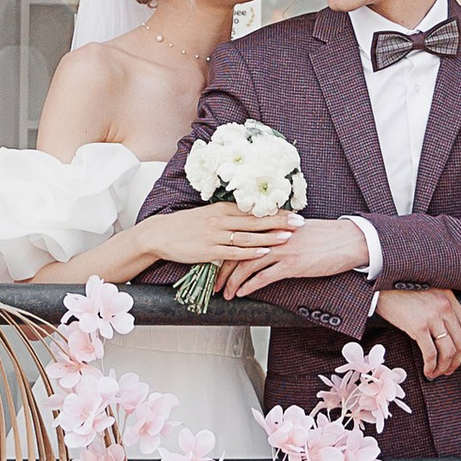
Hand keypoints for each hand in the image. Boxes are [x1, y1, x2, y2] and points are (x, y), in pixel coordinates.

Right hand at [143, 203, 296, 272]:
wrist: (161, 234)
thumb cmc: (186, 225)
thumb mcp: (208, 215)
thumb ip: (229, 216)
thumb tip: (250, 216)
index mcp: (222, 209)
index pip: (254, 209)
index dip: (276, 211)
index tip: (294, 211)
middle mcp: (221, 220)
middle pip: (256, 220)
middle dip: (279, 221)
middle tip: (299, 222)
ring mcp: (215, 235)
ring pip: (247, 235)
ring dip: (269, 236)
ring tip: (287, 236)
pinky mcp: (209, 250)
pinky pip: (233, 251)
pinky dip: (249, 251)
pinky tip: (263, 251)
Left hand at [220, 216, 372, 298]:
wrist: (348, 239)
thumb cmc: (327, 236)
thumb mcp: (298, 230)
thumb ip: (280, 233)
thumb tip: (268, 242)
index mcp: (274, 225)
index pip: (241, 237)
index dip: (226, 251)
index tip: (217, 263)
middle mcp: (273, 235)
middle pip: (238, 252)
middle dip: (222, 270)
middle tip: (214, 284)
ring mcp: (282, 250)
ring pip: (246, 266)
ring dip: (232, 282)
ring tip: (225, 293)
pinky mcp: (292, 264)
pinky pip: (263, 277)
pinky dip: (249, 286)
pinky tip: (242, 293)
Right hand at [376, 285, 460, 378]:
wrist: (380, 284)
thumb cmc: (399, 290)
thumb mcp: (426, 293)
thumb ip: (439, 307)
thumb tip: (444, 332)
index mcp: (448, 297)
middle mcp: (444, 306)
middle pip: (460, 342)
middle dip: (456, 361)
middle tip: (450, 370)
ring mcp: (432, 317)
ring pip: (448, 351)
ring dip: (444, 366)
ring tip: (437, 372)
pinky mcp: (418, 326)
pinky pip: (431, 353)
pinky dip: (431, 366)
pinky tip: (427, 370)